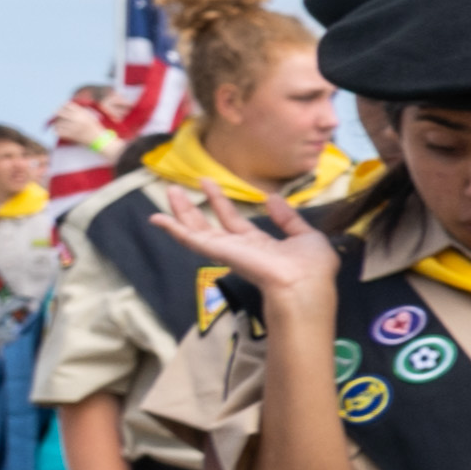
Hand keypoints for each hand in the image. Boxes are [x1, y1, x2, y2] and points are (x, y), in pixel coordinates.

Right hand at [155, 195, 336, 320]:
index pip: (235, 222)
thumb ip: (287, 218)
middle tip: (179, 188)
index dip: (221, 204)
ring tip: (169, 192)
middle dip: (195, 207)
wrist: (306, 285)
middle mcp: (239, 249)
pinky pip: (191, 240)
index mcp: (260, 245)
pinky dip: (173, 229)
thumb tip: (272, 198)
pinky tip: (157, 218)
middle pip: (209, 226)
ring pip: (196, 231)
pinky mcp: (219, 253)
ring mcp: (227, 252)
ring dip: (181, 212)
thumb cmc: (312, 266)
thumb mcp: (304, 235)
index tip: (211, 184)